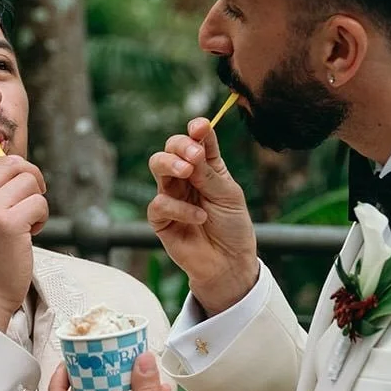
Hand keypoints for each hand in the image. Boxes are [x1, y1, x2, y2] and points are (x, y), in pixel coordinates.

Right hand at [0, 150, 47, 331]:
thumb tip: (13, 173)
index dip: (1, 164)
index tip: (12, 185)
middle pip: (10, 162)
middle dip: (29, 176)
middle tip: (32, 198)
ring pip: (28, 181)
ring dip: (36, 201)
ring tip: (27, 224)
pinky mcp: (10, 225)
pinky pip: (39, 203)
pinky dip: (42, 218)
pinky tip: (30, 235)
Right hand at [148, 117, 258, 314]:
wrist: (229, 263)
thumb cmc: (232, 227)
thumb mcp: (228, 195)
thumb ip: (209, 173)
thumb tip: (193, 148)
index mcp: (206, 166)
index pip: (197, 140)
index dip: (197, 130)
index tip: (200, 127)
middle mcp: (185, 177)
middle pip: (171, 148)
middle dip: (180, 146)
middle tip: (195, 156)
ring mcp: (171, 196)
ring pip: (157, 166)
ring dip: (171, 164)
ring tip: (187, 172)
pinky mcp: (161, 219)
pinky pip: (160, 204)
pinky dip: (180, 208)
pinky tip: (199, 217)